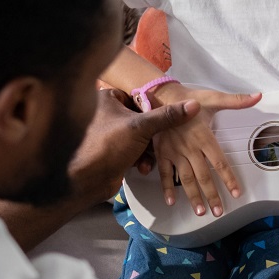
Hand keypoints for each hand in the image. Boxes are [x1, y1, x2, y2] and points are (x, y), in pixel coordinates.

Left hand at [68, 88, 198, 204]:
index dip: (153, 110)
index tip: (164, 121)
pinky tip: (141, 167)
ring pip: (139, 137)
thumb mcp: (141, 127)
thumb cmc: (107, 145)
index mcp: (108, 99)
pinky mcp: (112, 152)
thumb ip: (167, 116)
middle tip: (160, 143)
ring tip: (149, 159)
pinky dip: (139, 158)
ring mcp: (109, 134)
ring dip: (148, 150)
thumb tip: (193, 105)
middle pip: (142, 119)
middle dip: (152, 136)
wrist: (85, 181)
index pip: (139, 97)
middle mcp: (106, 114)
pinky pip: (133, 150)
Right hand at [152, 84, 261, 216]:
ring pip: (185, 178)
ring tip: (200, 212)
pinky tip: (171, 202)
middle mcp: (190, 148)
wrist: (162, 95)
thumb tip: (258, 96)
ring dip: (193, 196)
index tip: (237, 193)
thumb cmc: (191, 98)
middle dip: (212, 195)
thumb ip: (236, 101)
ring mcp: (174, 152)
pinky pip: (164, 173)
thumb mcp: (214, 98)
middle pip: (203, 176)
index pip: (220, 163)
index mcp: (204, 137)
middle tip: (218, 212)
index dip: (229, 179)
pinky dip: (167, 188)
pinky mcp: (162, 153)